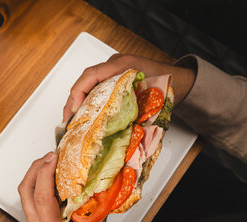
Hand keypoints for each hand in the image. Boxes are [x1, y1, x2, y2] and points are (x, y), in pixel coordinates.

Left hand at [18, 152, 108, 221]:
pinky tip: (54, 183)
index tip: (54, 158)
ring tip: (52, 165)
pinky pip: (32, 204)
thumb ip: (95, 209)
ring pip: (25, 197)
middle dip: (35, 169)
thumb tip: (97, 185)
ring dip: (35, 177)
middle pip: (25, 192)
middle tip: (50, 156)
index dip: (45, 173)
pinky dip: (40, 188)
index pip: (41, 196)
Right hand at [63, 53, 196, 121]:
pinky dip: (85, 102)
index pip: (91, 75)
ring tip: (70, 121)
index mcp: (122, 65)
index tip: (73, 110)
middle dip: (72, 101)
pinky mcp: (112, 78)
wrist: (179, 81)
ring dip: (77, 103)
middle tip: (67, 121)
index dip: (78, 92)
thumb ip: (132, 109)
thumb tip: (110, 130)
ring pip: (87, 85)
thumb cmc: (167, 87)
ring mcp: (112, 71)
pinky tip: (82, 115)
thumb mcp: (149, 98)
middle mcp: (114, 65)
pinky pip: (94, 88)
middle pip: (85, 81)